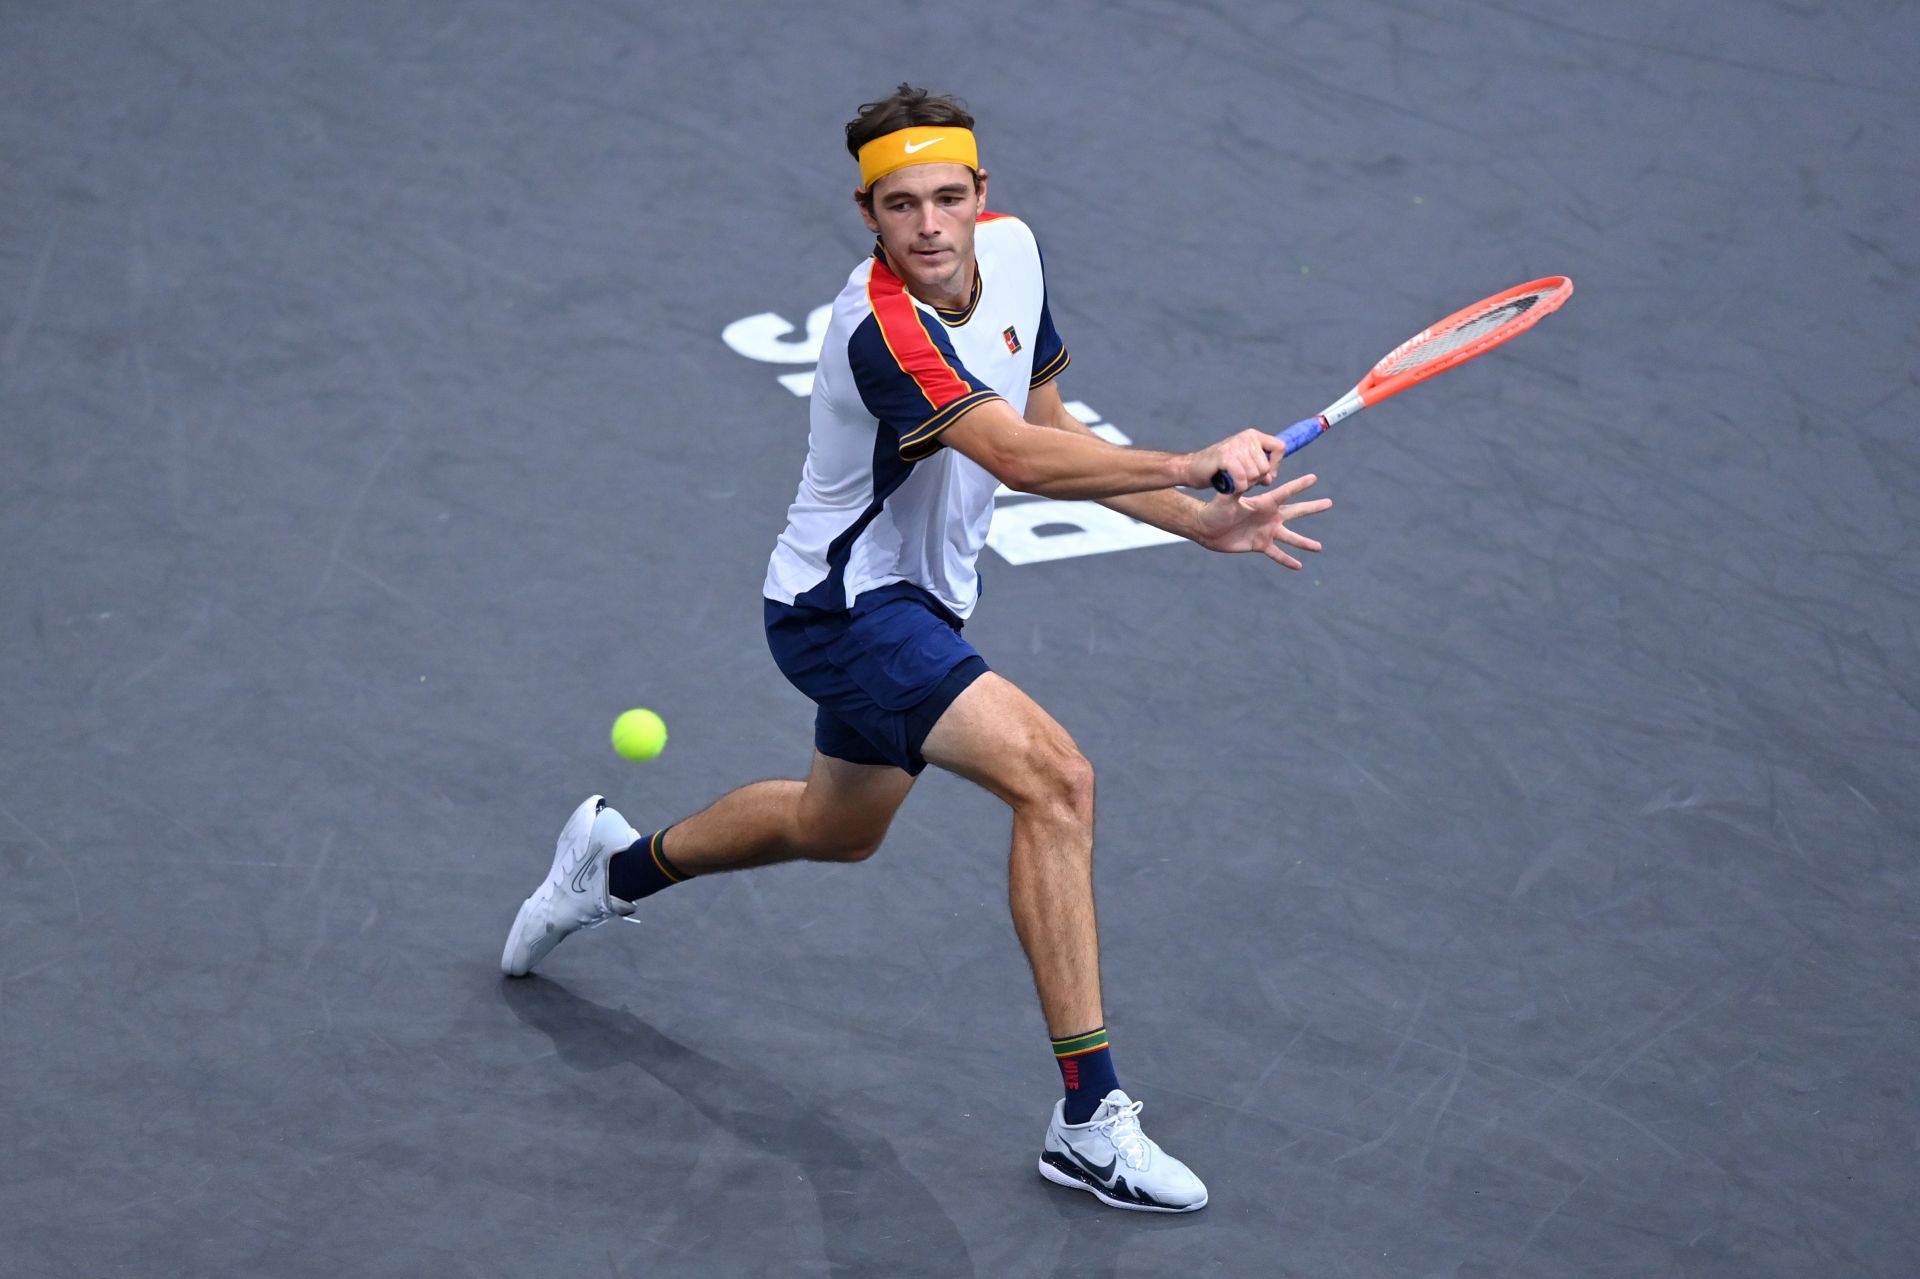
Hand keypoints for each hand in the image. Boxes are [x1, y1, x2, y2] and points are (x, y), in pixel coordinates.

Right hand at [1184, 428, 1282, 493]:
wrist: (1192, 468)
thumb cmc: (1219, 469)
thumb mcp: (1245, 466)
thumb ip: (1260, 470)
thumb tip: (1270, 478)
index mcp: (1253, 436)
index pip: (1279, 447)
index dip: (1275, 465)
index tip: (1266, 476)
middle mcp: (1246, 437)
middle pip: (1265, 467)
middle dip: (1256, 480)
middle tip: (1242, 480)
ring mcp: (1235, 445)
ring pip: (1255, 474)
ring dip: (1245, 485)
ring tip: (1234, 481)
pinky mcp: (1224, 456)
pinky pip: (1242, 478)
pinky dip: (1238, 487)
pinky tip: (1231, 486)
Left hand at [1190, 471, 1331, 568]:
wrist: (1207, 528)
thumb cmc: (1215, 510)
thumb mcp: (1226, 498)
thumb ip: (1235, 489)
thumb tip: (1240, 478)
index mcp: (1264, 503)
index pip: (1286, 492)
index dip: (1300, 485)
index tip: (1314, 477)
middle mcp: (1269, 516)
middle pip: (1296, 511)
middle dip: (1312, 507)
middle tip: (1329, 502)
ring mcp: (1267, 531)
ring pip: (1291, 537)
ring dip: (1305, 542)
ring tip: (1319, 547)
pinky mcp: (1260, 545)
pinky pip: (1277, 554)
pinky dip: (1287, 560)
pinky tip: (1299, 566)